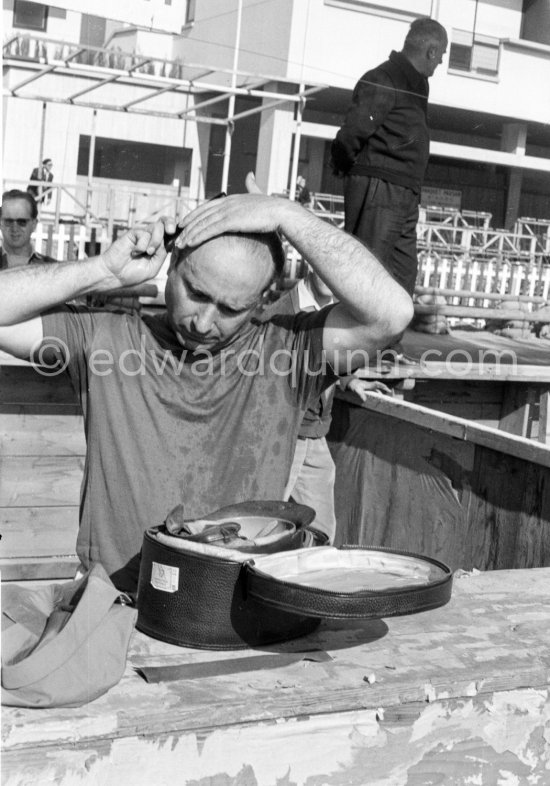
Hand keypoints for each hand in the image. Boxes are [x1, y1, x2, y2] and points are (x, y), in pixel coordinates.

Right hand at [100, 217, 174, 286]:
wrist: (115, 274)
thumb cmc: (134, 273)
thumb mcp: (154, 267)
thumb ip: (162, 254)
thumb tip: (168, 241)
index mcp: (160, 247)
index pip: (172, 235)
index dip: (178, 232)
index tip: (182, 235)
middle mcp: (153, 238)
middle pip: (166, 223)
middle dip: (171, 224)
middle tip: (171, 231)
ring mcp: (143, 235)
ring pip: (157, 228)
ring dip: (155, 242)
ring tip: (147, 252)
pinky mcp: (134, 233)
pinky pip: (144, 234)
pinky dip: (142, 245)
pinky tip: (134, 252)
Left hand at [174, 172, 291, 248]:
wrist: (280, 212)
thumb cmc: (273, 208)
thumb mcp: (259, 194)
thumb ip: (252, 185)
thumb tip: (249, 174)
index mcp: (231, 199)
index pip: (206, 207)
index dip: (193, 215)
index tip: (183, 223)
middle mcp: (226, 203)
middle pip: (200, 216)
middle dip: (187, 227)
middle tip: (176, 237)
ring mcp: (227, 212)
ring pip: (202, 224)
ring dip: (188, 235)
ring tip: (179, 245)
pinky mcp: (230, 221)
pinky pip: (209, 230)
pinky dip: (197, 236)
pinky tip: (189, 244)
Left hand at [345, 377, 392, 401]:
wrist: (351, 383)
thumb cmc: (354, 385)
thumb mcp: (357, 390)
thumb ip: (361, 394)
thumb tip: (365, 400)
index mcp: (369, 384)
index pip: (377, 384)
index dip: (382, 386)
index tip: (387, 388)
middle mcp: (370, 385)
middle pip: (379, 386)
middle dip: (384, 388)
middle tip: (389, 391)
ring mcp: (369, 387)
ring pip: (377, 389)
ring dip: (380, 393)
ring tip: (384, 397)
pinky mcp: (368, 389)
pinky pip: (374, 391)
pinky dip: (377, 394)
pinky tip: (377, 397)